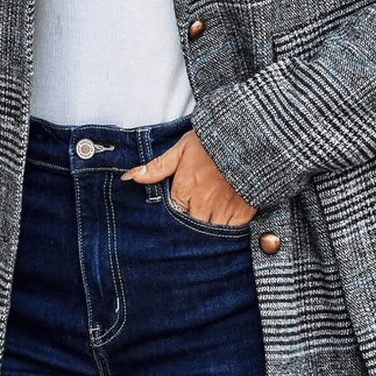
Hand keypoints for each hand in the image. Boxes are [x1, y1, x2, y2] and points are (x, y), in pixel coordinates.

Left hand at [120, 129, 257, 226]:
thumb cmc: (213, 142)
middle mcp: (201, 206)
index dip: (174, 221)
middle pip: (190, 232)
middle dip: (189, 234)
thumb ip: (157, 167)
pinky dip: (228, 236)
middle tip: (191, 231)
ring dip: (207, 237)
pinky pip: (232, 235)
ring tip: (207, 233)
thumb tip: (129, 177)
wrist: (246, 137)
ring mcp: (223, 212)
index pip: (173, 218)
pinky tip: (226, 232)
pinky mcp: (243, 215)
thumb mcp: (182, 149)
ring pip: (209, 237)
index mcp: (184, 192)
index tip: (177, 220)